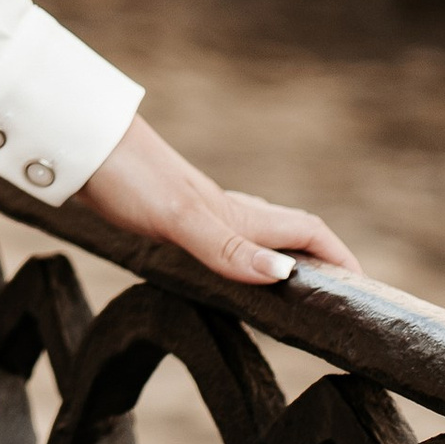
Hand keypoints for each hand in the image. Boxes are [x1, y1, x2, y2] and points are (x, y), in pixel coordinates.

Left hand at [74, 113, 359, 287]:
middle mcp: (225, 211)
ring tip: (291, 292)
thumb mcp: (180, 219)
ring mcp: (197, 212)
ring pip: (255, 235)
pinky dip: (237, 256)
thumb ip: (229, 248)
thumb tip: (284, 275)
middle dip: (319, 261)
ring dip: (280, 258)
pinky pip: (219, 239)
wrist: (79, 144)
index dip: (340, 257)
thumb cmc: (128, 176)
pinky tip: (221, 267)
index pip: (308, 232)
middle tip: (337, 299)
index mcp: (237, 214)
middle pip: (288, 233)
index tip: (365, 289)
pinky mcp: (167, 215)